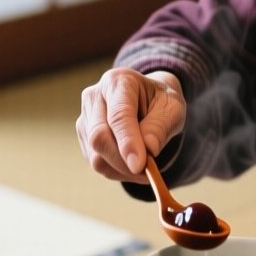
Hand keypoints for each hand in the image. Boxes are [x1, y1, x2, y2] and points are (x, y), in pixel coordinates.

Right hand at [75, 68, 184, 183]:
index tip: (140, 165)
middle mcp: (94, 96)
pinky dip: (117, 172)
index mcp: (119, 81)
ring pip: (96, 155)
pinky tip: (133, 167)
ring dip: (122, 170)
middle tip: (147, 173)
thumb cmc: (160, 101)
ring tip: (145, 169)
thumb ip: (160, 127)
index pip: (119, 115)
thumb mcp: (172, 108)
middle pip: (99, 136)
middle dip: (123, 161)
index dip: (128, 141)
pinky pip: (97, 163)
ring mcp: (85, 117)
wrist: (148, 99)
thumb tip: (147, 151)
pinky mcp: (84, 136)